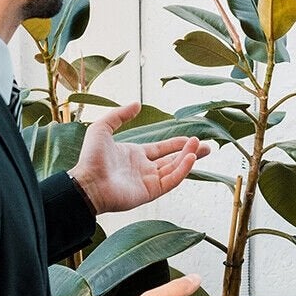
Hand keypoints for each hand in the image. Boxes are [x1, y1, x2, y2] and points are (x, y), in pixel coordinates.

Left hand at [71, 101, 209, 214]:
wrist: (88, 183)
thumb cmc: (91, 158)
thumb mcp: (102, 128)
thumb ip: (119, 115)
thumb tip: (137, 104)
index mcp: (135, 155)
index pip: (162, 149)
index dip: (177, 144)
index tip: (191, 138)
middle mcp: (145, 168)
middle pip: (173, 159)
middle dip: (190, 152)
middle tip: (207, 147)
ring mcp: (149, 181)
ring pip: (175, 168)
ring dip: (188, 158)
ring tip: (200, 148)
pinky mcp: (152, 192)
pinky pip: (171, 180)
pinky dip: (182, 170)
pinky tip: (190, 158)